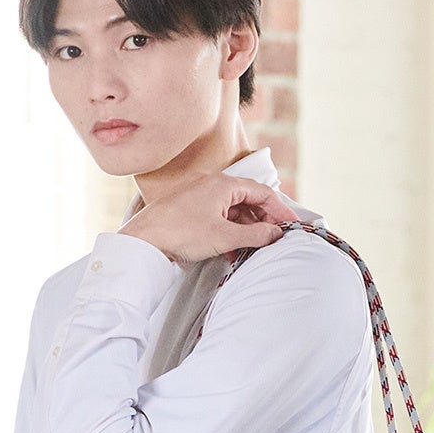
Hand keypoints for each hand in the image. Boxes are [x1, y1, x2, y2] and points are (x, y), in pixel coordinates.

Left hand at [119, 173, 298, 264]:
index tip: (290, 226)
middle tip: (274, 238)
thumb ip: (255, 235)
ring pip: (233, 209)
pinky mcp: (188, 208)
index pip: (262, 192)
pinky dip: (230, 229)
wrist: (143, 241)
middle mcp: (211, 184)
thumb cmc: (180, 233)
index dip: (279, 210)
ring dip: (246, 227)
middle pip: (248, 199)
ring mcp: (199, 195)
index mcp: (223, 183)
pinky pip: (218, 215)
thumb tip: (276, 233)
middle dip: (263, 219)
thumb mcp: (225, 237)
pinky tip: (231, 248)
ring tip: (253, 247)